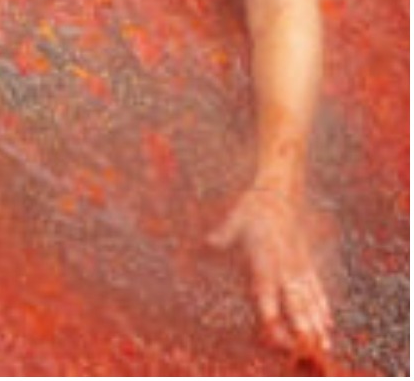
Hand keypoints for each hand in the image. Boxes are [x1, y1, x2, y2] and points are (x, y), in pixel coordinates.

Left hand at [209, 186, 332, 366]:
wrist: (282, 190)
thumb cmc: (254, 206)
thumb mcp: (236, 218)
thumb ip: (225, 234)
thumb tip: (210, 243)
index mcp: (266, 256)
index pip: (266, 288)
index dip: (269, 308)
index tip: (272, 327)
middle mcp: (285, 263)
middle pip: (294, 300)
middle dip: (302, 325)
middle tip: (311, 347)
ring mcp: (299, 263)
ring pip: (310, 298)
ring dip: (317, 321)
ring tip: (325, 343)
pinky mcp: (307, 260)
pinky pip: (316, 286)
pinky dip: (322, 305)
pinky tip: (328, 321)